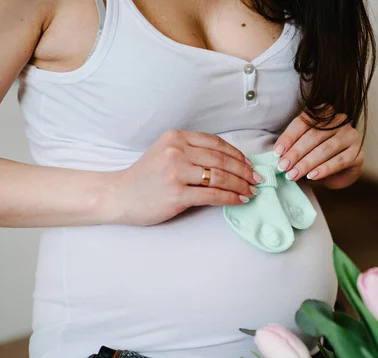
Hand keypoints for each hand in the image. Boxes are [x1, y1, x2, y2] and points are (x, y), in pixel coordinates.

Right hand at [109, 130, 262, 225]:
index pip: (217, 143)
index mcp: (176, 137)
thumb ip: (192, 152)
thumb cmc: (145, 177)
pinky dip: (231, 198)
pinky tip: (240, 200)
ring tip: (251, 191)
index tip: (249, 164)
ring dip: (241, 185)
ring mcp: (176, 172)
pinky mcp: (177, 194)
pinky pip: (212, 195)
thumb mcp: (166, 152)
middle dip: (245, 171)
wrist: (119, 195)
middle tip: (257, 179)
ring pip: (220, 177)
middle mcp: (177, 151)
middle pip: (222, 160)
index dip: (238, 154)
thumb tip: (229, 161)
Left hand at [273, 113, 363, 189]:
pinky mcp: (357, 152)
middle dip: (296, 153)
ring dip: (306, 164)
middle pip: (313, 136)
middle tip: (283, 167)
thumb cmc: (318, 153)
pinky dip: (324, 169)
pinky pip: (338, 161)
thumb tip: (279, 156)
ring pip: (324, 149)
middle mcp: (339, 120)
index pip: (303, 122)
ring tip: (293, 175)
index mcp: (323, 112)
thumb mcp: (305, 145)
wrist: (341, 168)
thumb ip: (294, 145)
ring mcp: (350, 135)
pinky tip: (312, 176)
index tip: (277, 153)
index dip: (288, 138)